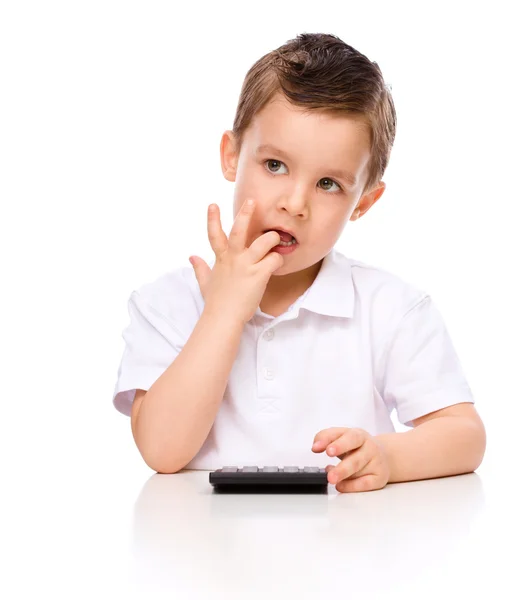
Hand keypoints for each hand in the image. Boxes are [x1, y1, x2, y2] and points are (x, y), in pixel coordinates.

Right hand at [189, 199, 283, 324]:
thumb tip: (192, 257)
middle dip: (246, 214)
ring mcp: (246, 265)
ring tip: (276, 240)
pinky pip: (274, 259)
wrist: (223, 318)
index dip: (213, 219)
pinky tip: (279, 264)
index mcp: (221, 259)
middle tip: (251, 200)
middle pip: (239, 230)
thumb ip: (200, 268)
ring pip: (264, 242)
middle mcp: (233, 258)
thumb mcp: (205, 282)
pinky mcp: (258, 274)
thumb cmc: (216, 302)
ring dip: (272, 239)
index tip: (212, 204)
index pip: (214, 235)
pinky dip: (278, 260)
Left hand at [311, 427, 390, 492]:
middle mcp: (370, 448)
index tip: (325, 450)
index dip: (338, 444)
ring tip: (331, 478)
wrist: (383, 455)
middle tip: (329, 473)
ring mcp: (376, 463)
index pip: (350, 437)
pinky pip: (365, 484)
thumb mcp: (342, 436)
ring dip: (343, 476)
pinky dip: (351, 486)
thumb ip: (326, 437)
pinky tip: (340, 485)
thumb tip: (315, 447)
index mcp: (359, 435)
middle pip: (356, 459)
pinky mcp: (379, 478)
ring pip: (359, 472)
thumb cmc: (357, 446)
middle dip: (342, 468)